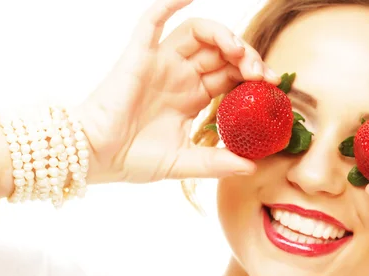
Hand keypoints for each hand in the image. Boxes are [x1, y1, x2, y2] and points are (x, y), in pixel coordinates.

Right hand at [77, 0, 278, 183]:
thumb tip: (252, 167)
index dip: (252, 74)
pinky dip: (170, 4)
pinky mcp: (139, 55)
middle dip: (246, 57)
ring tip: (239, 53)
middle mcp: (179, 76)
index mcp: (191, 97)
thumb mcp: (185, 163)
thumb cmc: (134, 159)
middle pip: (220, 52)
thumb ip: (217, 163)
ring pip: (198, 34)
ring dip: (224, 36)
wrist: (97, 157)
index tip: (272, 84)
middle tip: (261, 72)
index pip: (230, 75)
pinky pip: (153, 21)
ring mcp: (160, 63)